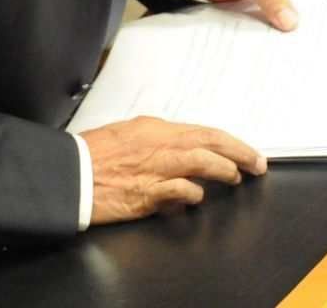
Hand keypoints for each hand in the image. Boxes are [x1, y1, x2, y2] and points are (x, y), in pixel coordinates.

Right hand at [80, 116, 265, 223]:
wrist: (68, 174)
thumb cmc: (92, 154)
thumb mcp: (127, 136)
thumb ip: (156, 144)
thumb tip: (180, 158)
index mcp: (155, 128)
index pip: (203, 132)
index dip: (229, 142)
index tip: (246, 151)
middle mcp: (159, 145)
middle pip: (210, 142)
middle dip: (239, 151)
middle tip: (257, 163)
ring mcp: (154, 169)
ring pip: (202, 162)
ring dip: (224, 169)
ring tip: (237, 177)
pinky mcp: (146, 194)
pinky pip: (180, 192)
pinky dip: (193, 194)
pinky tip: (198, 197)